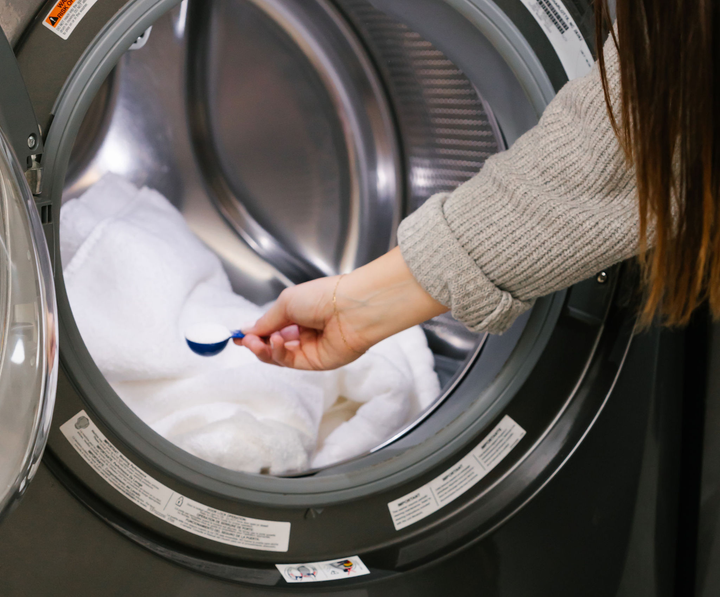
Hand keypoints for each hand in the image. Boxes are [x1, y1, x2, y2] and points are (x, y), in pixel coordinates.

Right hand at [237, 275, 368, 369]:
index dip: (254, 332)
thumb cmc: (322, 297)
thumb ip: (266, 320)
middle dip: (256, 343)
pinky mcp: (317, 362)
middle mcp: (304, 331)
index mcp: (299, 313)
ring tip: (256, 342)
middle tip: (244, 341)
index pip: (272, 327)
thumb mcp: (286, 303)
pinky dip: (279, 353)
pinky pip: (291, 362)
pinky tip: (275, 343)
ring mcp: (311, 348)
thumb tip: (247, 330)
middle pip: (273, 344)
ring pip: (280, 356)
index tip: (237, 335)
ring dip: (264, 350)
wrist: (351, 308)